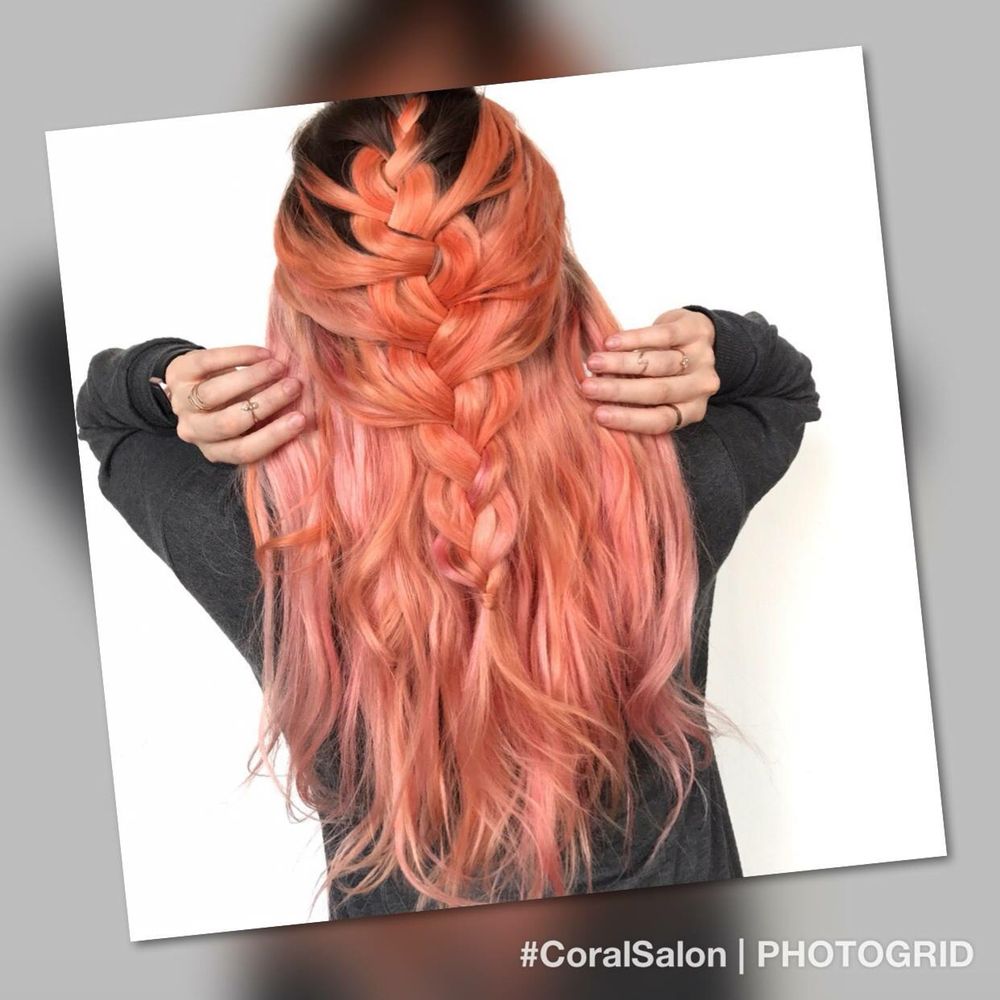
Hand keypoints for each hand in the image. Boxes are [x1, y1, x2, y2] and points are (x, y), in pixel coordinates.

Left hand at [164, 346, 305, 463]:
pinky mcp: (178, 373)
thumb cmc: (233, 408)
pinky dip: (239, 356)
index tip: (302, 419)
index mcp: (217, 451)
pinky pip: (208, 362)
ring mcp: (182, 403)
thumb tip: (311, 414)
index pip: (245, 451)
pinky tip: (263, 353)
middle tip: (295, 386)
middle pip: (230, 422)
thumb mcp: (250, 424)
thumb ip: (271, 422)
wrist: (194, 385)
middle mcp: (195, 432)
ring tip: (280, 366)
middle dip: (266, 403)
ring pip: (216, 393)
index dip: (274, 436)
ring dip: (253, 377)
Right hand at [581, 308, 719, 433]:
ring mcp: (701, 358)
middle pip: (658, 391)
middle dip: (618, 390)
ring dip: (621, 363)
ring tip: (593, 363)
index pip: (660, 421)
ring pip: (658, 364)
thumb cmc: (667, 374)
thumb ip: (636, 404)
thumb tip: (594, 408)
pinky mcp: (694, 331)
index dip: (628, 418)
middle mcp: (700, 387)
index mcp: (691, 411)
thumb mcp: (657, 396)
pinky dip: (633, 339)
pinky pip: (662, 336)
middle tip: (588, 387)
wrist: (696, 337)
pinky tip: (610, 343)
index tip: (598, 415)